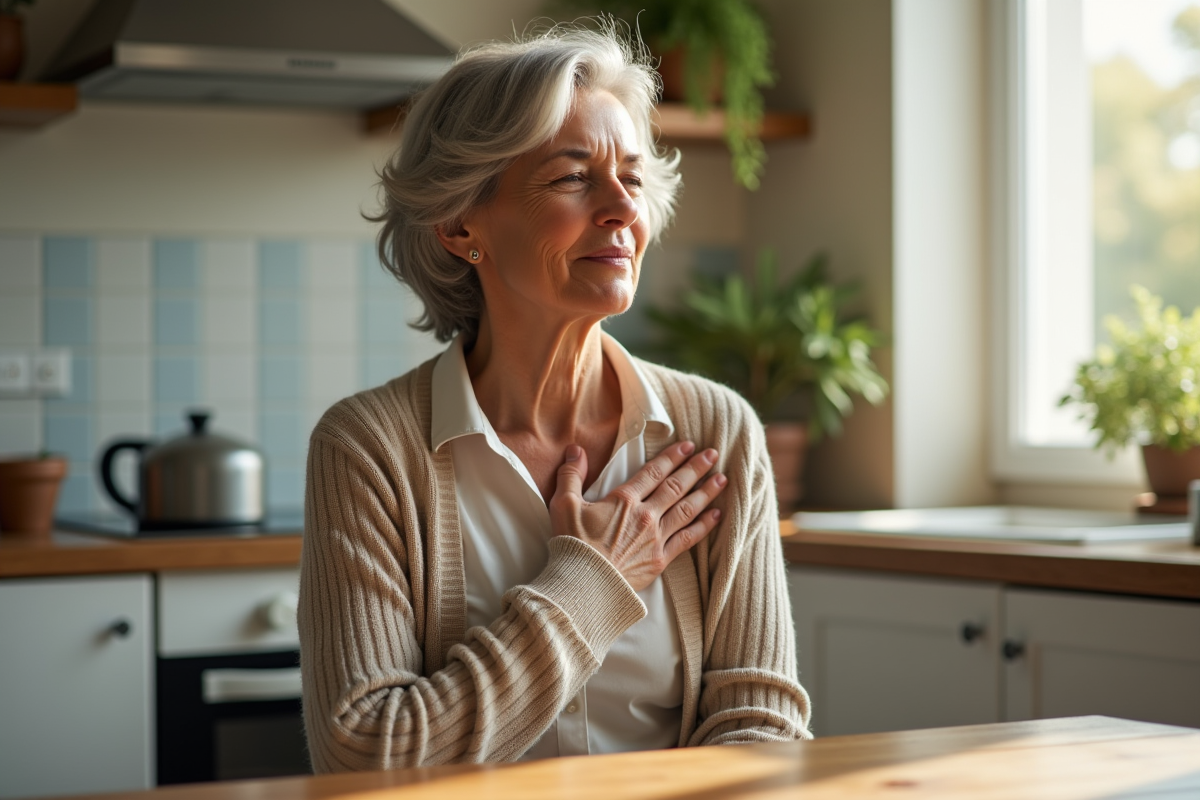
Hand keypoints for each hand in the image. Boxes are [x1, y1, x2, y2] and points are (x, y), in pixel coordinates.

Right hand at [549, 441, 726, 591]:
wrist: (584, 585)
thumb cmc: (573, 545)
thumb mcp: (564, 504)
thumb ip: (571, 474)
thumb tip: (576, 449)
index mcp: (624, 500)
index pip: (654, 472)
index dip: (672, 456)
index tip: (688, 445)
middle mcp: (645, 516)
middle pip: (676, 487)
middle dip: (696, 468)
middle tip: (713, 454)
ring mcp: (655, 538)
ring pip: (687, 510)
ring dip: (706, 492)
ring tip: (721, 479)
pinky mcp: (660, 560)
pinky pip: (688, 539)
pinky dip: (704, 526)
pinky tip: (716, 515)